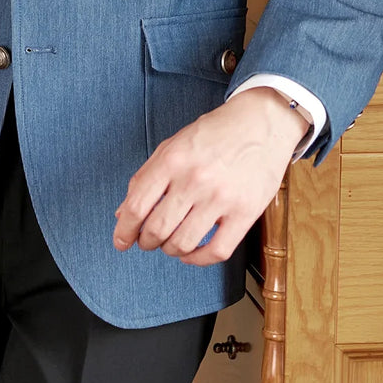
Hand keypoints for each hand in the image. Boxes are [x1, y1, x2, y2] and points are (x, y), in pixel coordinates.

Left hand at [113, 87, 309, 265]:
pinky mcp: (246, 212)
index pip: (137, 206)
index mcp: (172, 160)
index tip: (121, 241)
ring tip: (170, 243)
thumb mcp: (172, 146)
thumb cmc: (214, 133)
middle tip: (147, 240)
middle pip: (157, 229)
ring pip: (183, 244)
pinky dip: (198, 260)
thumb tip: (122, 214)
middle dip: (146, 241)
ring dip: (169, 250)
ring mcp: (222, 197)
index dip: (124, 230)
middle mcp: (195, 179)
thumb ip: (145, 178)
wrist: (261, 122)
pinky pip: (217, 251)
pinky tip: (192, 253)